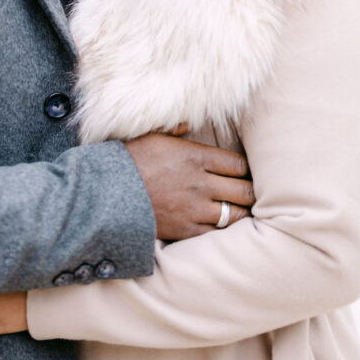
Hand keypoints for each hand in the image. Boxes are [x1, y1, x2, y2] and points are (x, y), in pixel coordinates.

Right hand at [125, 131, 253, 240]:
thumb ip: (175, 130)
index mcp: (195, 157)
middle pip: (244, 190)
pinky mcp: (185, 230)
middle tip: (251, 192)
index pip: (238, 164)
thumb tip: (186, 124)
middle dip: (251, 191)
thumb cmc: (129, 160)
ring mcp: (195, 209)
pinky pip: (216, 234)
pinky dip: (223, 231)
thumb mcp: (151, 135)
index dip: (246, 169)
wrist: (107, 193)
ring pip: (235, 215)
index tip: (245, 171)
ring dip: (241, 212)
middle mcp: (201, 183)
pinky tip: (224, 227)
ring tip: (242, 210)